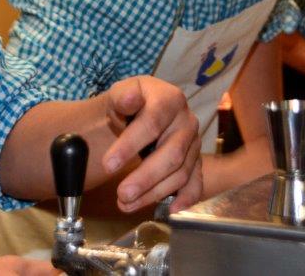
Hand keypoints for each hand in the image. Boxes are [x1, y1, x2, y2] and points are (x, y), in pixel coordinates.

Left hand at [100, 76, 201, 213]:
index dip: (131, 144)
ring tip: (126, 203)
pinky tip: (170, 209)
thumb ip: (122, 96)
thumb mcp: (120, 94)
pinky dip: (186, 198)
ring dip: (155, 192)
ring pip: (181, 173)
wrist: (139, 111)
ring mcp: (194, 143)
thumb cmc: (128, 104)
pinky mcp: (196, 162)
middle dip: (145, 177)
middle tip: (121, 194)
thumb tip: (130, 99)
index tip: (108, 165)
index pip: (153, 122)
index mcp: (170, 99)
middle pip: (172, 154)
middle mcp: (188, 121)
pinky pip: (196, 183)